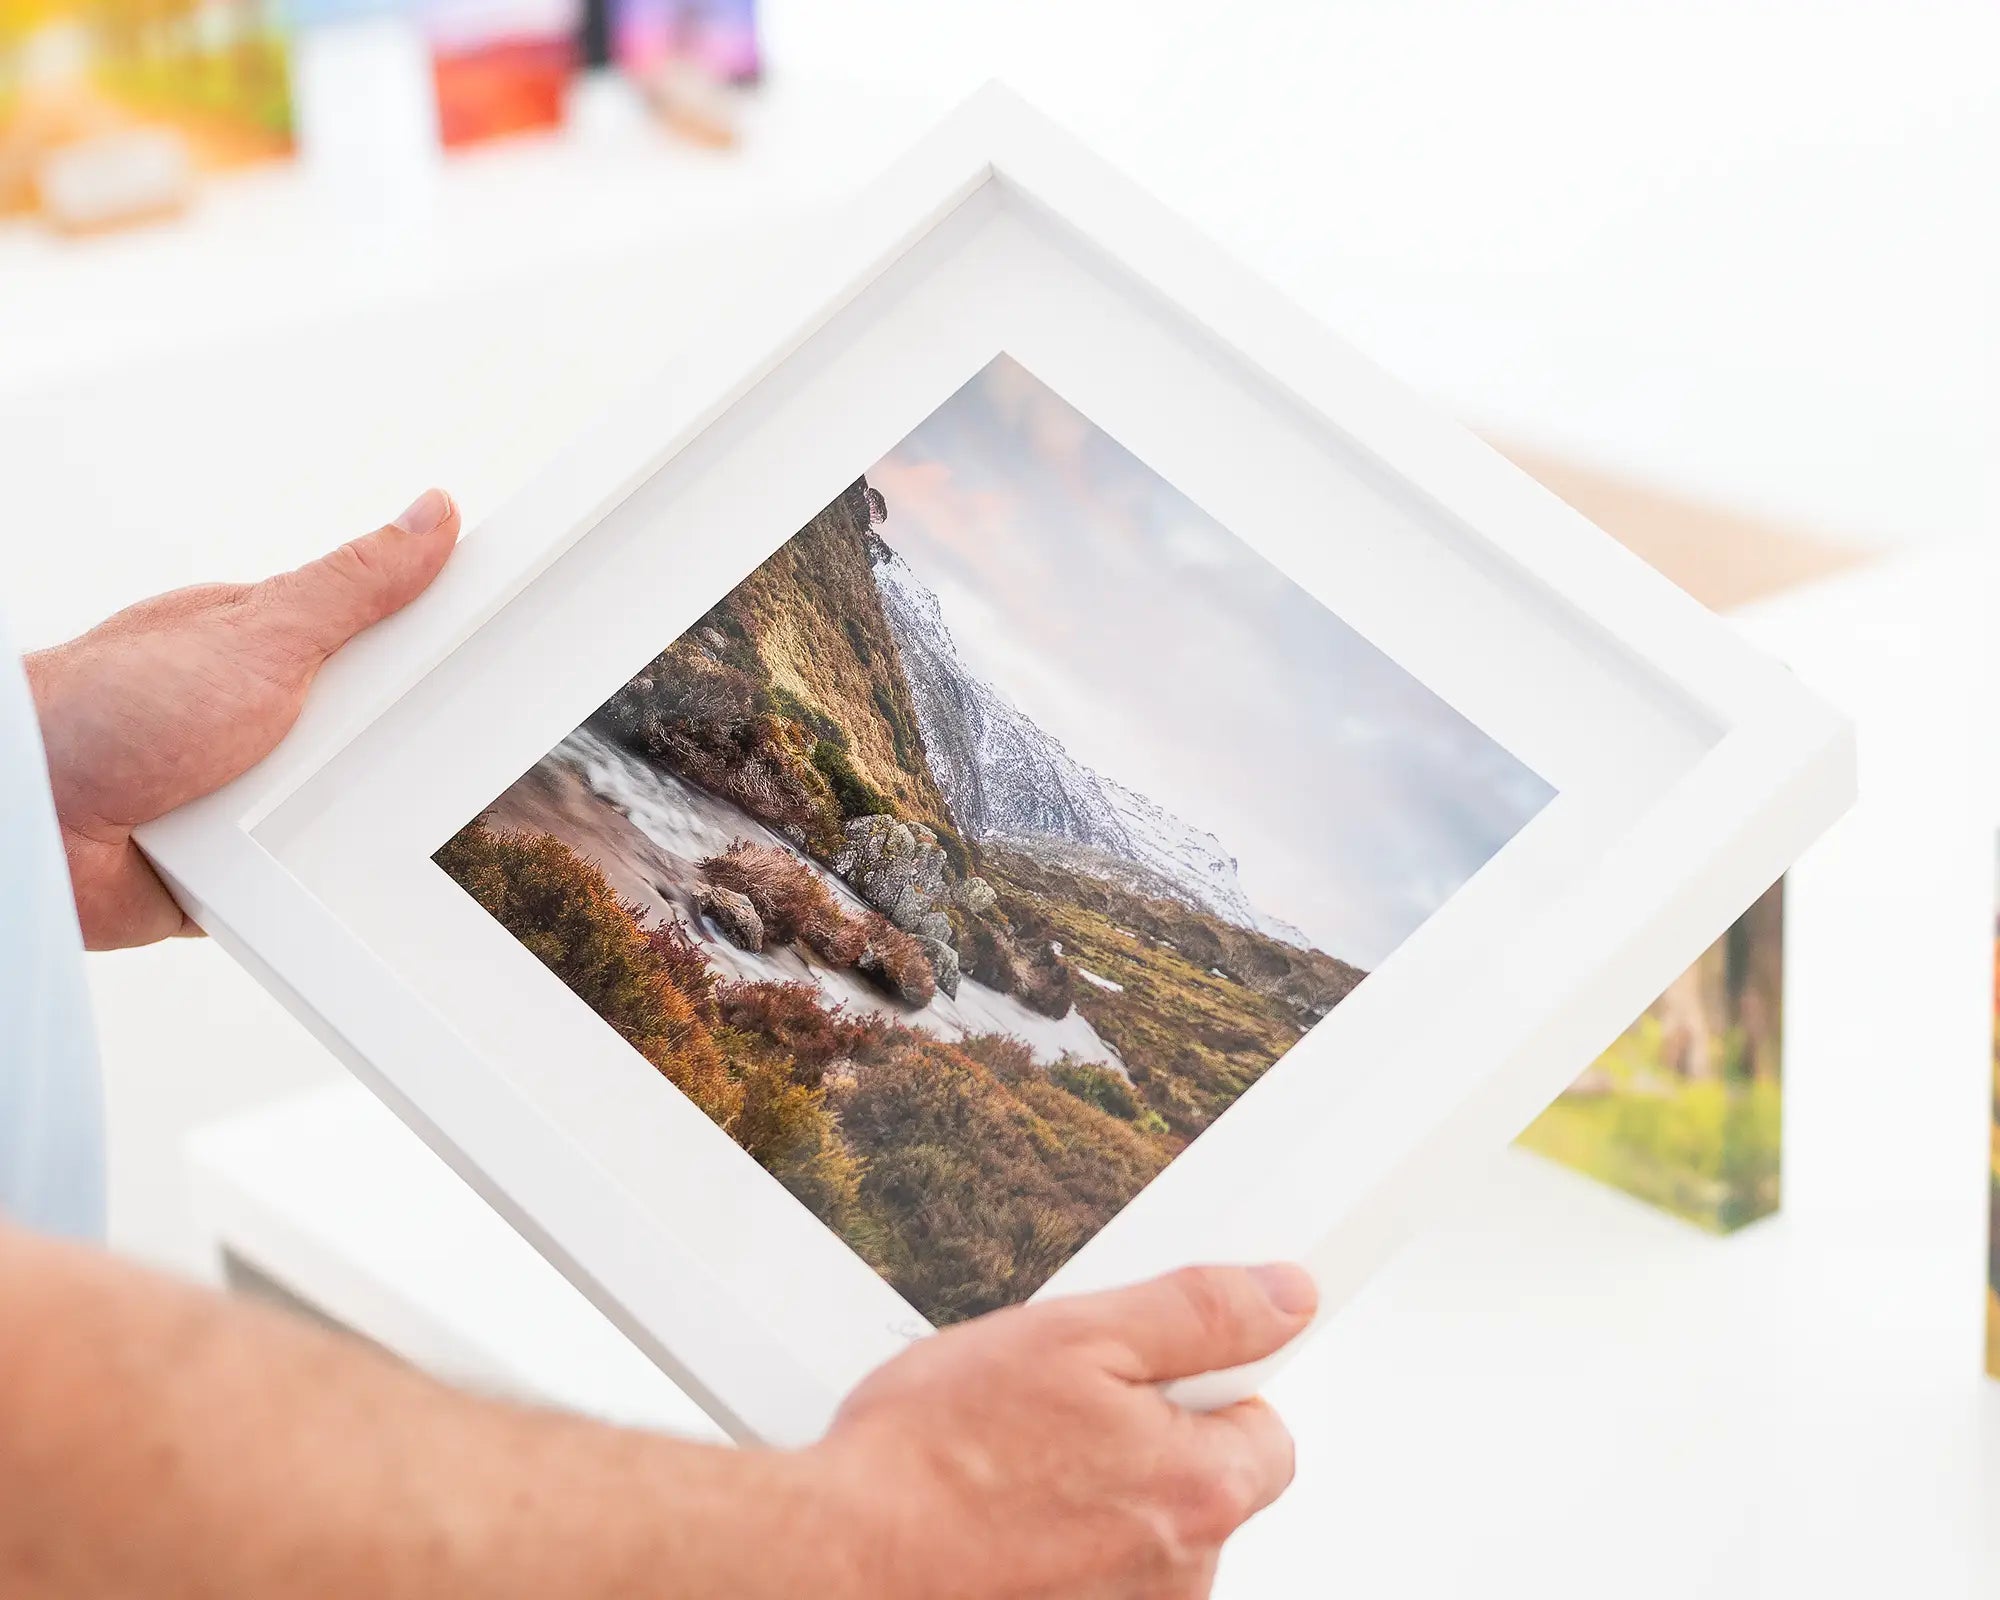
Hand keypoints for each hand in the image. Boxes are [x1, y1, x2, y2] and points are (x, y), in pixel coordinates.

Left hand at [26, 490, 459, 949]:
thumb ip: (353, 585)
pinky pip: (300, 885)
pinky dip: (302, 886)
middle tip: (378, 750)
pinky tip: (299, 874)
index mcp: (271, 647)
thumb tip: (429, 516)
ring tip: (305, 816)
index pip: (383, 641)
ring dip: (335, 824)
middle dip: (390, 753)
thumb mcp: (259, 634)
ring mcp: (245, 796)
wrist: (28, 827)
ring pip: (343, 814)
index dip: (435, 653)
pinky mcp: (232, 873)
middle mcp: (262, 719)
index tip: (501, 657)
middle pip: (377, 735)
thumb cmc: (106, 710)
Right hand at [809, 1263, 1316, 1598]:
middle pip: (1200, 1489)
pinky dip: (1053, 1550)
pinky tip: (999, 1520)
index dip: (1206, 1388)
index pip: (1266, 1432)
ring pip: (1137, 1536)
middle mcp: (1179, 1576)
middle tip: (1056, 1413)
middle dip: (1142, 1445)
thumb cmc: (933, 1458)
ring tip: (1008, 1469)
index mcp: (1198, 1489)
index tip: (1153, 1372)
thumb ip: (1199, 1313)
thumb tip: (1284, 1296)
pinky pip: (1090, 1579)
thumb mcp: (1073, 1335)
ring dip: (1092, 1501)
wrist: (838, 1559)